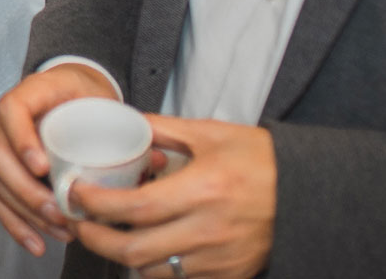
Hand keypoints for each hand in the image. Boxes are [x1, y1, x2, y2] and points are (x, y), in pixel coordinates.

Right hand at [0, 62, 121, 255]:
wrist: (71, 92)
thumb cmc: (83, 96)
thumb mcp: (100, 98)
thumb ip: (125, 123)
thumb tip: (157, 159)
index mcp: (31, 94)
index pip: (12, 110)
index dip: (22, 139)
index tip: (43, 166)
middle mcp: (8, 122)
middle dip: (27, 190)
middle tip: (58, 209)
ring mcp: (3, 147)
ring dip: (28, 212)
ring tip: (61, 228)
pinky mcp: (6, 172)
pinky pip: (0, 200)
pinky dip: (18, 225)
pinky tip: (39, 243)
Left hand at [70, 116, 274, 278]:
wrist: (308, 194)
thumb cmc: (260, 161)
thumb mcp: (212, 134)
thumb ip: (164, 129)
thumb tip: (125, 122)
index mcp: (202, 190)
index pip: (134, 208)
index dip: (96, 205)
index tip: (77, 194)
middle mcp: (207, 231)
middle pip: (135, 250)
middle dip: (96, 240)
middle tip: (79, 223)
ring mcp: (218, 259)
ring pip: (153, 271)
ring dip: (124, 257)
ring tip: (108, 236)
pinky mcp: (228, 275)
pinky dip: (155, 269)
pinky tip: (146, 250)